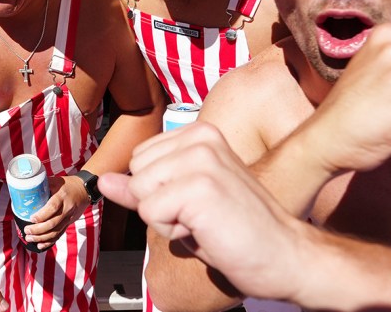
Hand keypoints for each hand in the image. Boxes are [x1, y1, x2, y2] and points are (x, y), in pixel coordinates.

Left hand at [22, 174, 91, 249]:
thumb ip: (42, 185)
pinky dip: (49, 241)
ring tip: (29, 238)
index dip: (42, 215)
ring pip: (56, 232)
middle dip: (38, 230)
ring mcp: (69, 218)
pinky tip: (40, 245)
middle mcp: (67, 209)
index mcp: (62, 196)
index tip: (31, 218)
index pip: (52, 207)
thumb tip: (25, 188)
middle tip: (27, 231)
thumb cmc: (67, 184)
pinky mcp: (69, 223)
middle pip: (53, 223)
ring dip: (41, 238)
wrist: (85, 190)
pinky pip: (59, 234)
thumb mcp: (56, 181)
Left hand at [99, 123, 308, 302]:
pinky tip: (206, 232)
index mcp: (199, 134)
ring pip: (140, 191)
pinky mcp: (199, 187)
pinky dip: (172, 233)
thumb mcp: (182, 204)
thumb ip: (141, 189)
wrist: (286, 257)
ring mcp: (201, 160)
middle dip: (156, 203)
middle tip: (201, 216)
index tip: (195, 203)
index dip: (157, 191)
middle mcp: (200, 138)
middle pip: (135, 172)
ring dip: (164, 219)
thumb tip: (104, 180)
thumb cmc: (237, 232)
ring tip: (204, 222)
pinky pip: (150, 213)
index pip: (139, 158)